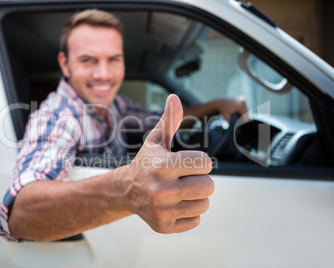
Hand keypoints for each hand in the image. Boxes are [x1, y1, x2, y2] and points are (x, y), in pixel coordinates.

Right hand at [119, 94, 213, 232]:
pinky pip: (195, 220)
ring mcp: (162, 210)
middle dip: (200, 180)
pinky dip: (189, 212)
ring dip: (196, 197)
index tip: (187, 163)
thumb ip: (169, 120)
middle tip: (184, 178)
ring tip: (179, 191)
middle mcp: (161, 190)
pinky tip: (174, 205)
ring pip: (204, 204)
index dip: (199, 162)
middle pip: (208, 186)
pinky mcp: (164, 226)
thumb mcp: (156, 141)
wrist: (126, 191)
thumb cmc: (146, 163)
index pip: (206, 163)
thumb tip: (174, 97)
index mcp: (163, 166)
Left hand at [215, 97, 247, 121]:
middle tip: (237, 120)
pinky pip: (244, 106)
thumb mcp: (227, 118)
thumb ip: (233, 124)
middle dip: (243, 118)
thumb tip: (238, 131)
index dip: (243, 121)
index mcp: (240, 106)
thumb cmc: (223, 111)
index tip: (239, 124)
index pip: (245, 116)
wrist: (219, 103)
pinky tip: (236, 111)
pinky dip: (241, 110)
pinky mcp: (241, 98)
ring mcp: (242, 99)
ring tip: (236, 115)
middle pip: (246, 113)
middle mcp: (242, 101)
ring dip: (243, 114)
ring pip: (246, 109)